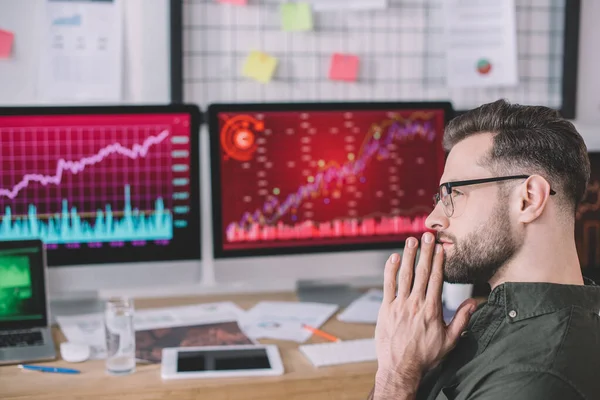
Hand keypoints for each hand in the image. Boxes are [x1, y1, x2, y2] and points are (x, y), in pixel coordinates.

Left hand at [374, 232, 477, 391]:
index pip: (436, 279)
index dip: (438, 261)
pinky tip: (394, 258)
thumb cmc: (426, 356)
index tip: (440, 248)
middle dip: (425, 252)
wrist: (401, 368)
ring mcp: (399, 305)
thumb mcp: (450, 340)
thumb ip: (462, 320)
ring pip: (404, 276)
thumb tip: (473, 304)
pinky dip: (390, 271)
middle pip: (421, 272)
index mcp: (432, 310)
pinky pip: (388, 286)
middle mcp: (416, 304)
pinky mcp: (386, 309)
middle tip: (428, 236)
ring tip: (411, 241)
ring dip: (408, 256)